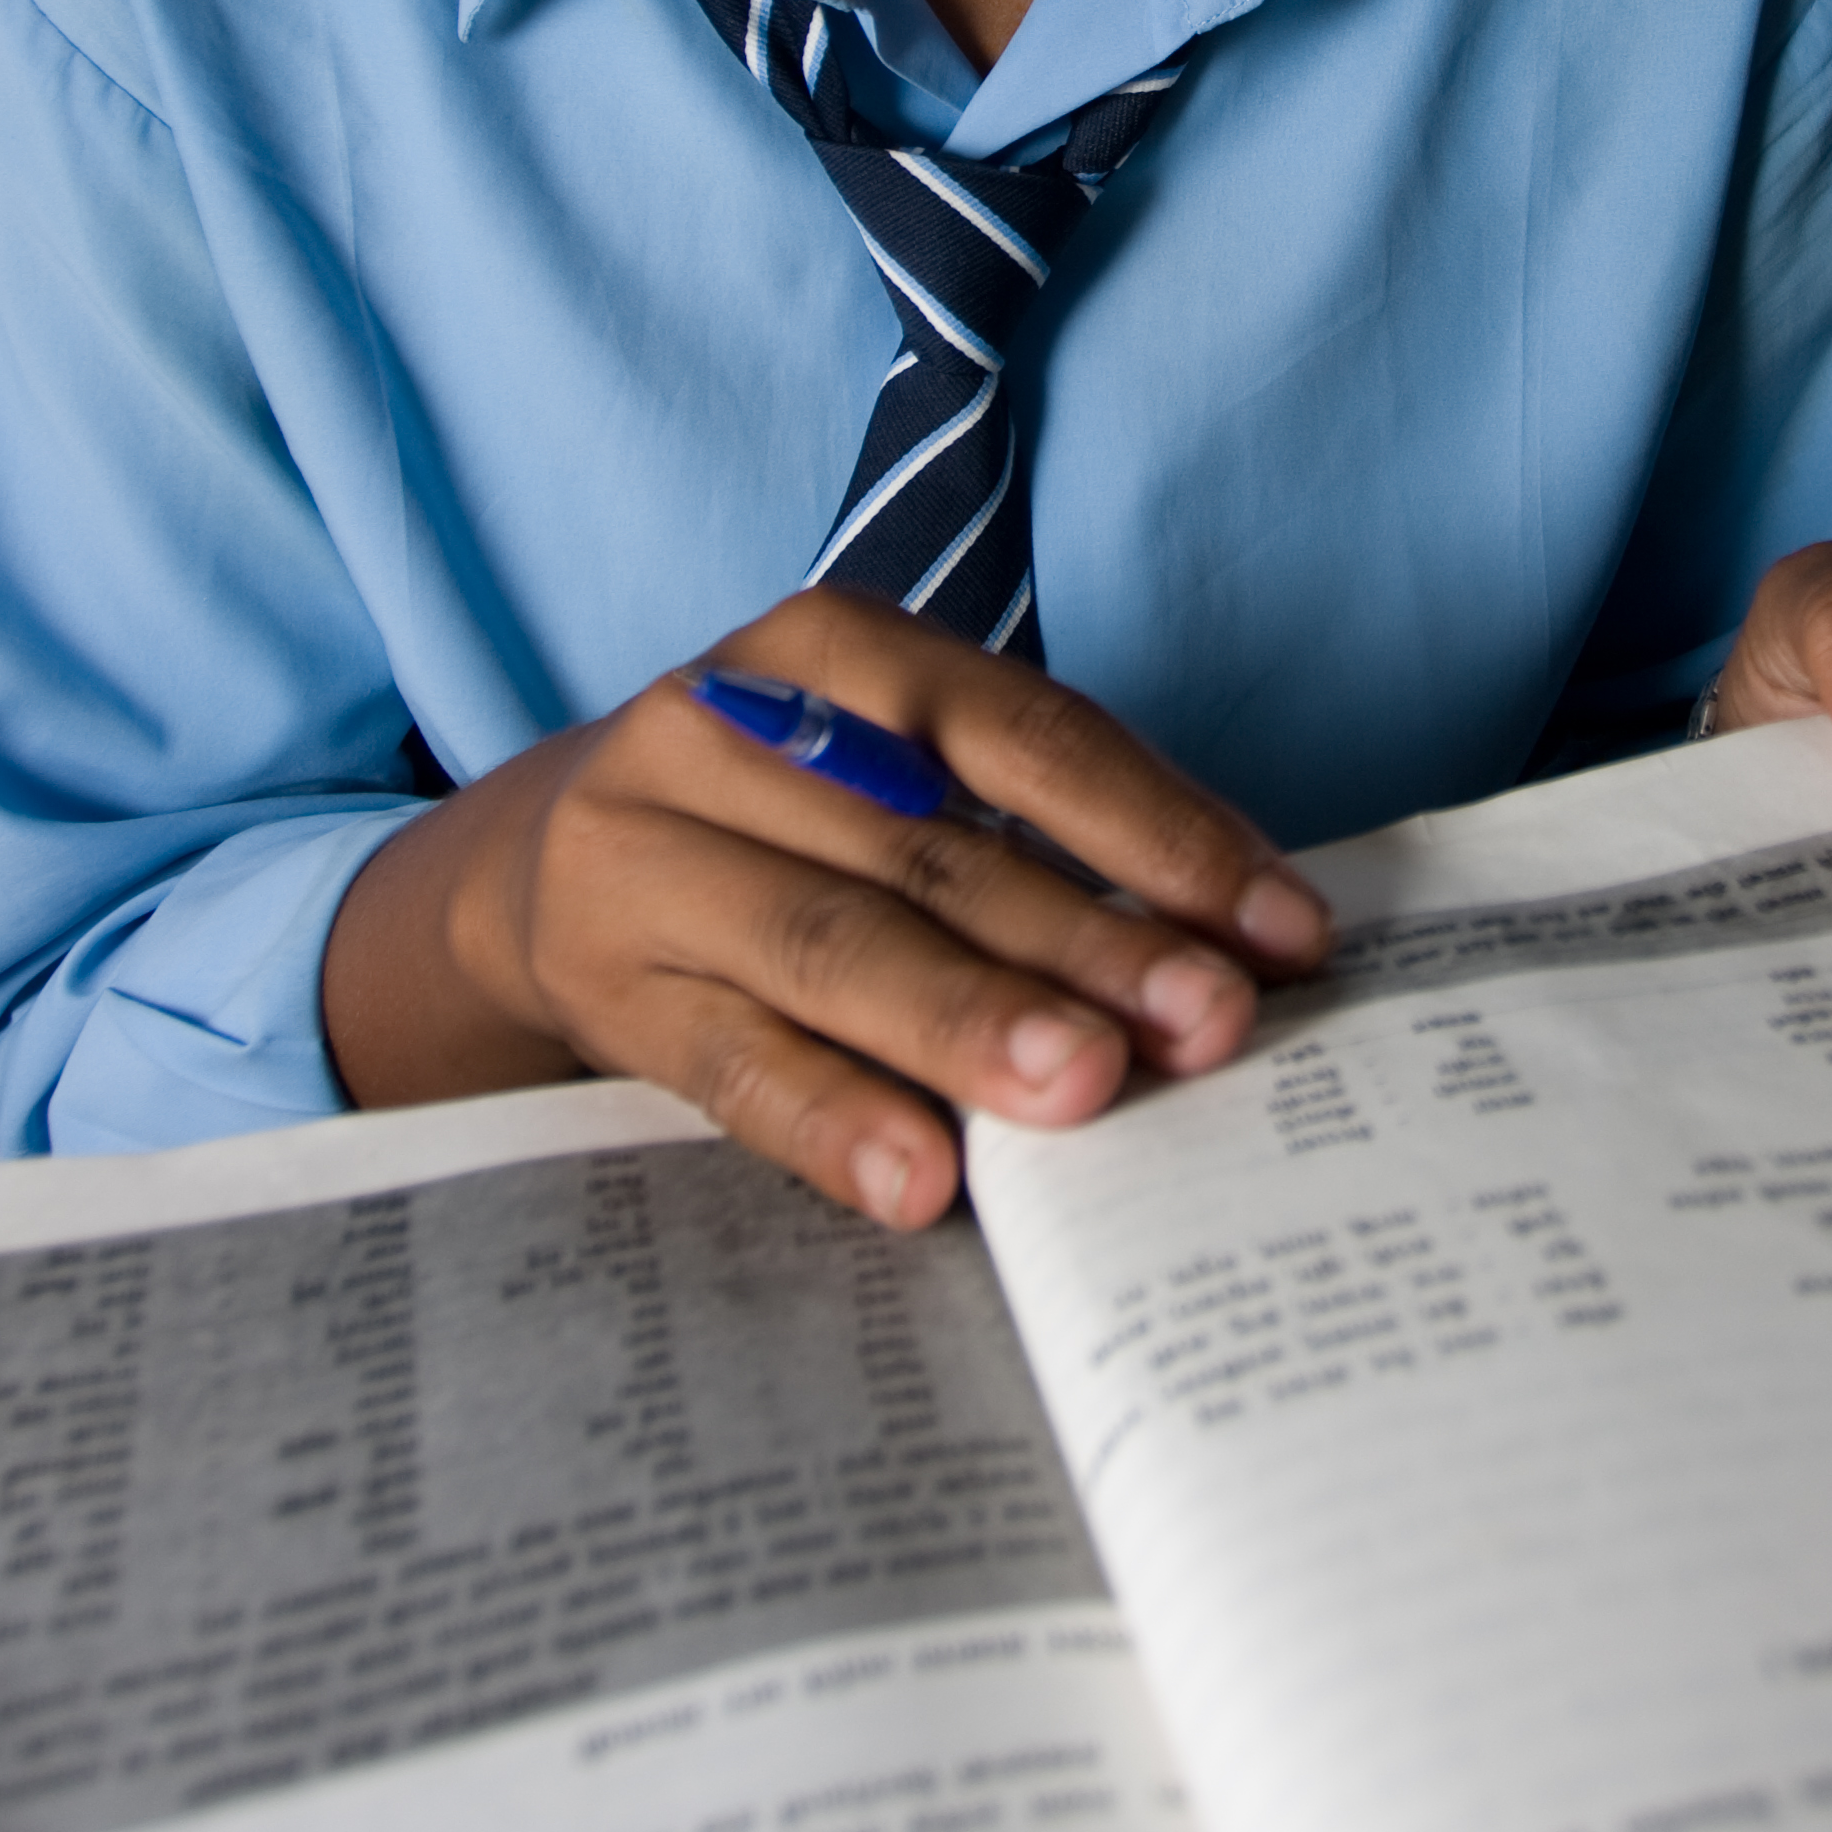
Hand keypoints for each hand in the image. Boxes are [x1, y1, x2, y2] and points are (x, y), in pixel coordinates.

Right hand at [323, 587, 1331, 1230]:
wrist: (548, 862)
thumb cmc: (792, 819)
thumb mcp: (893, 773)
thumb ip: (1039, 836)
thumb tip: (1240, 952)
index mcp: (833, 649)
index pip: (1023, 733)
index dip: (1160, 830)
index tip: (1282, 930)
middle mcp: (726, 728)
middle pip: (938, 846)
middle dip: (1091, 940)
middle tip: (1210, 1023)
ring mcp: (649, 857)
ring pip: (836, 945)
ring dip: (971, 1024)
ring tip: (1084, 1089)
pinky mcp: (610, 985)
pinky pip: (733, 1061)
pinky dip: (837, 1120)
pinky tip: (921, 1182)